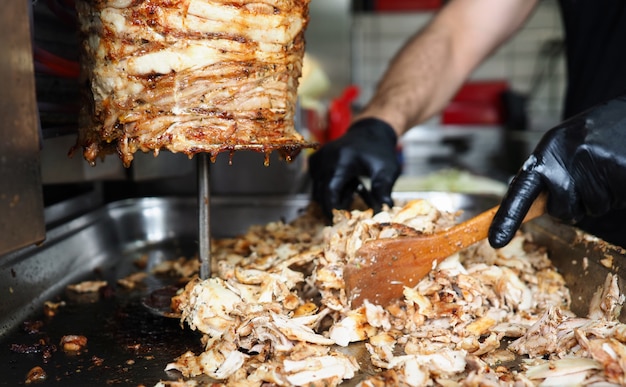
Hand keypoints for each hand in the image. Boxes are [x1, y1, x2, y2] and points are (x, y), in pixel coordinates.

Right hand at [308, 118, 400, 219]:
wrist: (370, 132)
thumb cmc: (380, 151)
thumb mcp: (387, 170)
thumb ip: (384, 188)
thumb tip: (386, 208)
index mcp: (342, 160)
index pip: (330, 191)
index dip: (333, 208)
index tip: (340, 219)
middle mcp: (326, 158)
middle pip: (321, 192)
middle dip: (333, 206)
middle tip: (347, 214)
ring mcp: (318, 158)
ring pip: (317, 189)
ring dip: (331, 197)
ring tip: (352, 192)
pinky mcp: (315, 160)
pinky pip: (316, 182)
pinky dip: (328, 188)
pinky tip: (345, 184)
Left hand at [488, 96, 625, 247]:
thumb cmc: (597, 131)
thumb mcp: (563, 143)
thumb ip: (546, 172)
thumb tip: (529, 207)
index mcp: (547, 152)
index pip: (521, 190)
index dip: (507, 217)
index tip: (496, 241)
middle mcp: (566, 160)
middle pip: (562, 211)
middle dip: (575, 203)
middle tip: (588, 175)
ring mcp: (595, 166)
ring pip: (593, 209)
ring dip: (602, 195)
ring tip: (607, 166)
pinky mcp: (622, 172)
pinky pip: (616, 203)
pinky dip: (620, 193)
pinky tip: (620, 169)